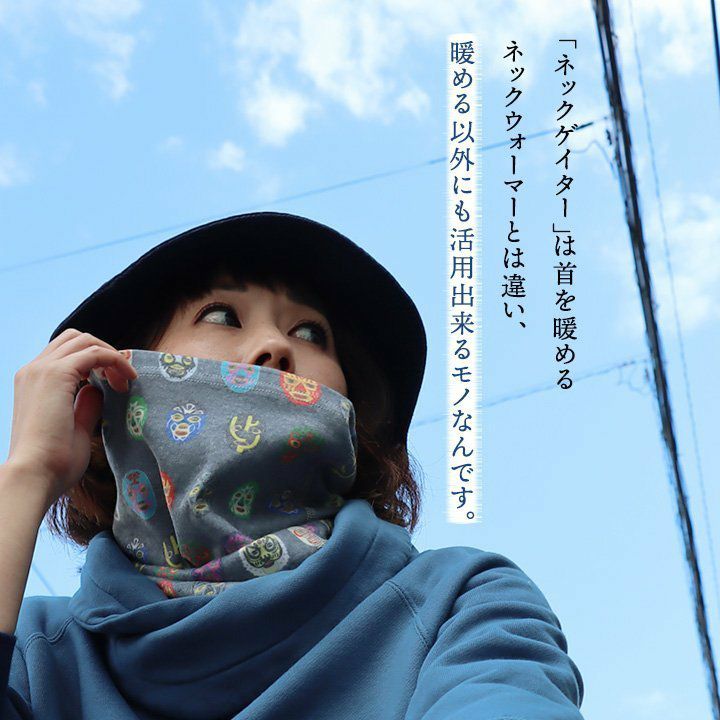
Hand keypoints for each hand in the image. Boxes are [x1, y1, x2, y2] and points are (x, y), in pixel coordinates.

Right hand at [4, 329, 137, 506]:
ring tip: (126, 382)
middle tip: (123, 380)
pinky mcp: (56, 374)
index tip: (116, 384)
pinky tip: (126, 380)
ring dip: (111, 356)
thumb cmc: (54, 461)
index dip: (97, 362)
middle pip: (76, 339)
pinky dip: (115, 360)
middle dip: (105, 353)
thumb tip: (98, 390)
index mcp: (33, 381)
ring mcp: (42, 369)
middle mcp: (33, 370)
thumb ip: (84, 404)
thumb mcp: (75, 426)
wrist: (35, 474)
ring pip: (85, 341)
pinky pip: (95, 353)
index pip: (67, 353)